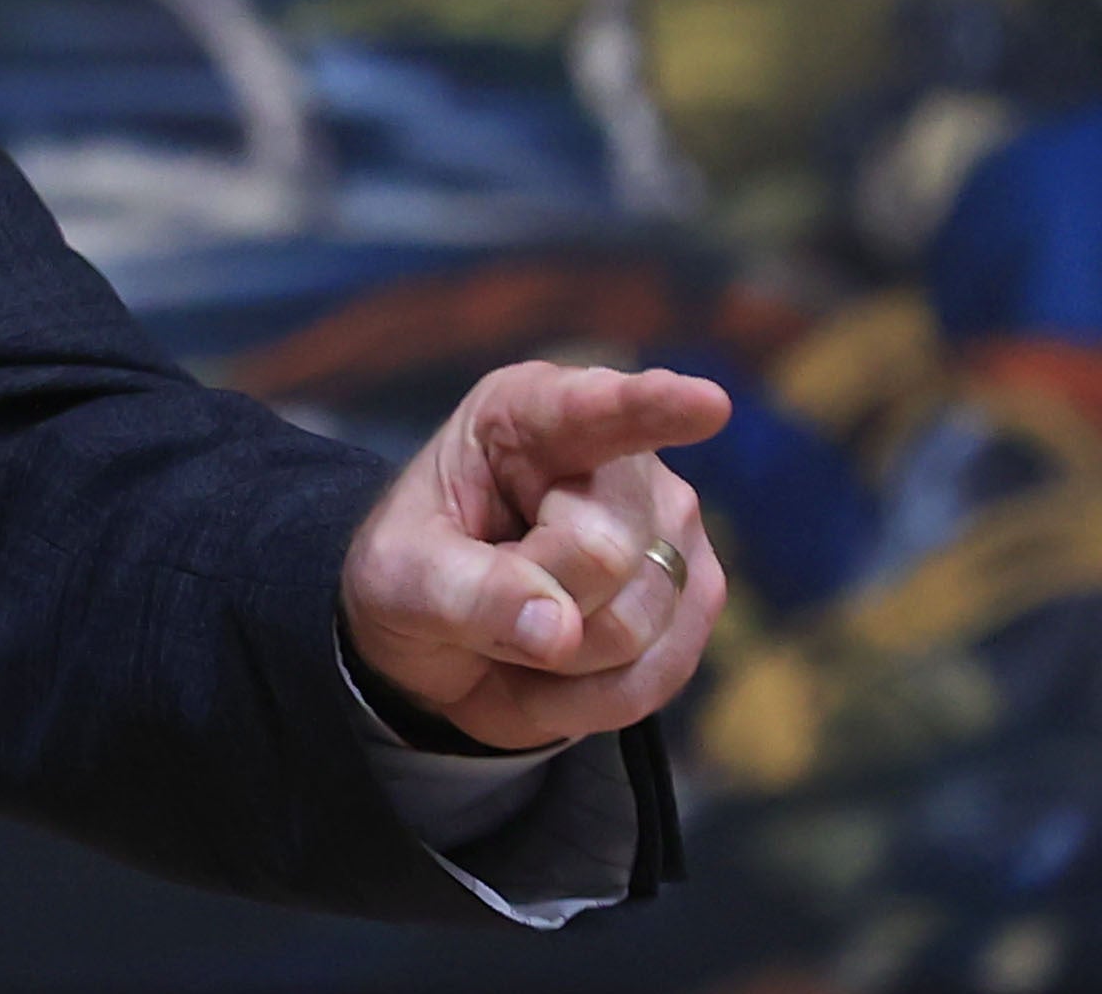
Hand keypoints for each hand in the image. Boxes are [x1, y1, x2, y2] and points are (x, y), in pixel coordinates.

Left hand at [340, 361, 731, 751]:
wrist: (440, 641)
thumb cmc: (414, 573)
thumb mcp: (395, 577)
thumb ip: (463, 591)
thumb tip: (561, 631)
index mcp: (526, 416)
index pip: (595, 410)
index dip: (653, 407)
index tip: (706, 403)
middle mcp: (619, 460)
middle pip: (602, 552)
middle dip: (532, 599)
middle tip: (486, 591)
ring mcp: (673, 528)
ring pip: (633, 625)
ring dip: (554, 659)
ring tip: (516, 626)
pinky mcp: (698, 598)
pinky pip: (653, 679)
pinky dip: (586, 698)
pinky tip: (551, 669)